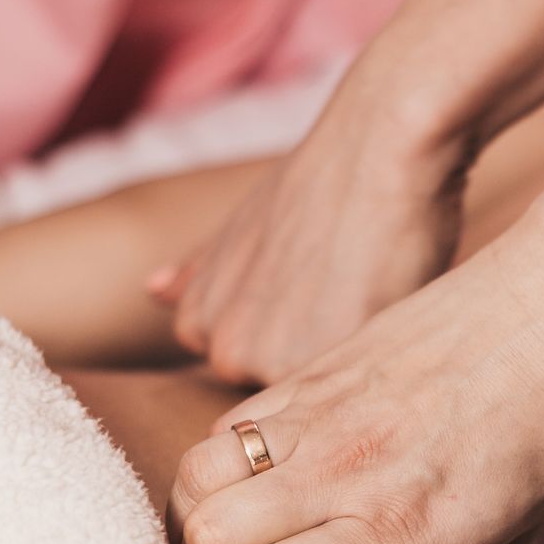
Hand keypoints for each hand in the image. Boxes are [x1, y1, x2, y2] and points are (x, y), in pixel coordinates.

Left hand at [151, 88, 470, 384]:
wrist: (378, 146)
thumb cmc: (319, 181)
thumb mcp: (243, 227)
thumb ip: (201, 273)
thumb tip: (152, 292)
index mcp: (201, 325)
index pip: (246, 371)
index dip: (291, 340)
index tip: (315, 300)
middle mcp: (227, 352)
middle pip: (286, 389)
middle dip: (319, 356)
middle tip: (348, 296)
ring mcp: (276, 363)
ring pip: (324, 397)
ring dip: (350, 366)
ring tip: (369, 299)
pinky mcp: (334, 366)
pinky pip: (359, 389)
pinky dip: (381, 364)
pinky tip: (391, 313)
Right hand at [168, 220, 543, 543]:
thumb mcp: (540, 530)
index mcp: (400, 524)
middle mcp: (344, 471)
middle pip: (209, 536)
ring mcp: (318, 415)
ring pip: (196, 473)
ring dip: (208, 511)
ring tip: (254, 527)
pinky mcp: (311, 371)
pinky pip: (227, 423)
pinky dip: (228, 459)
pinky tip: (275, 474)